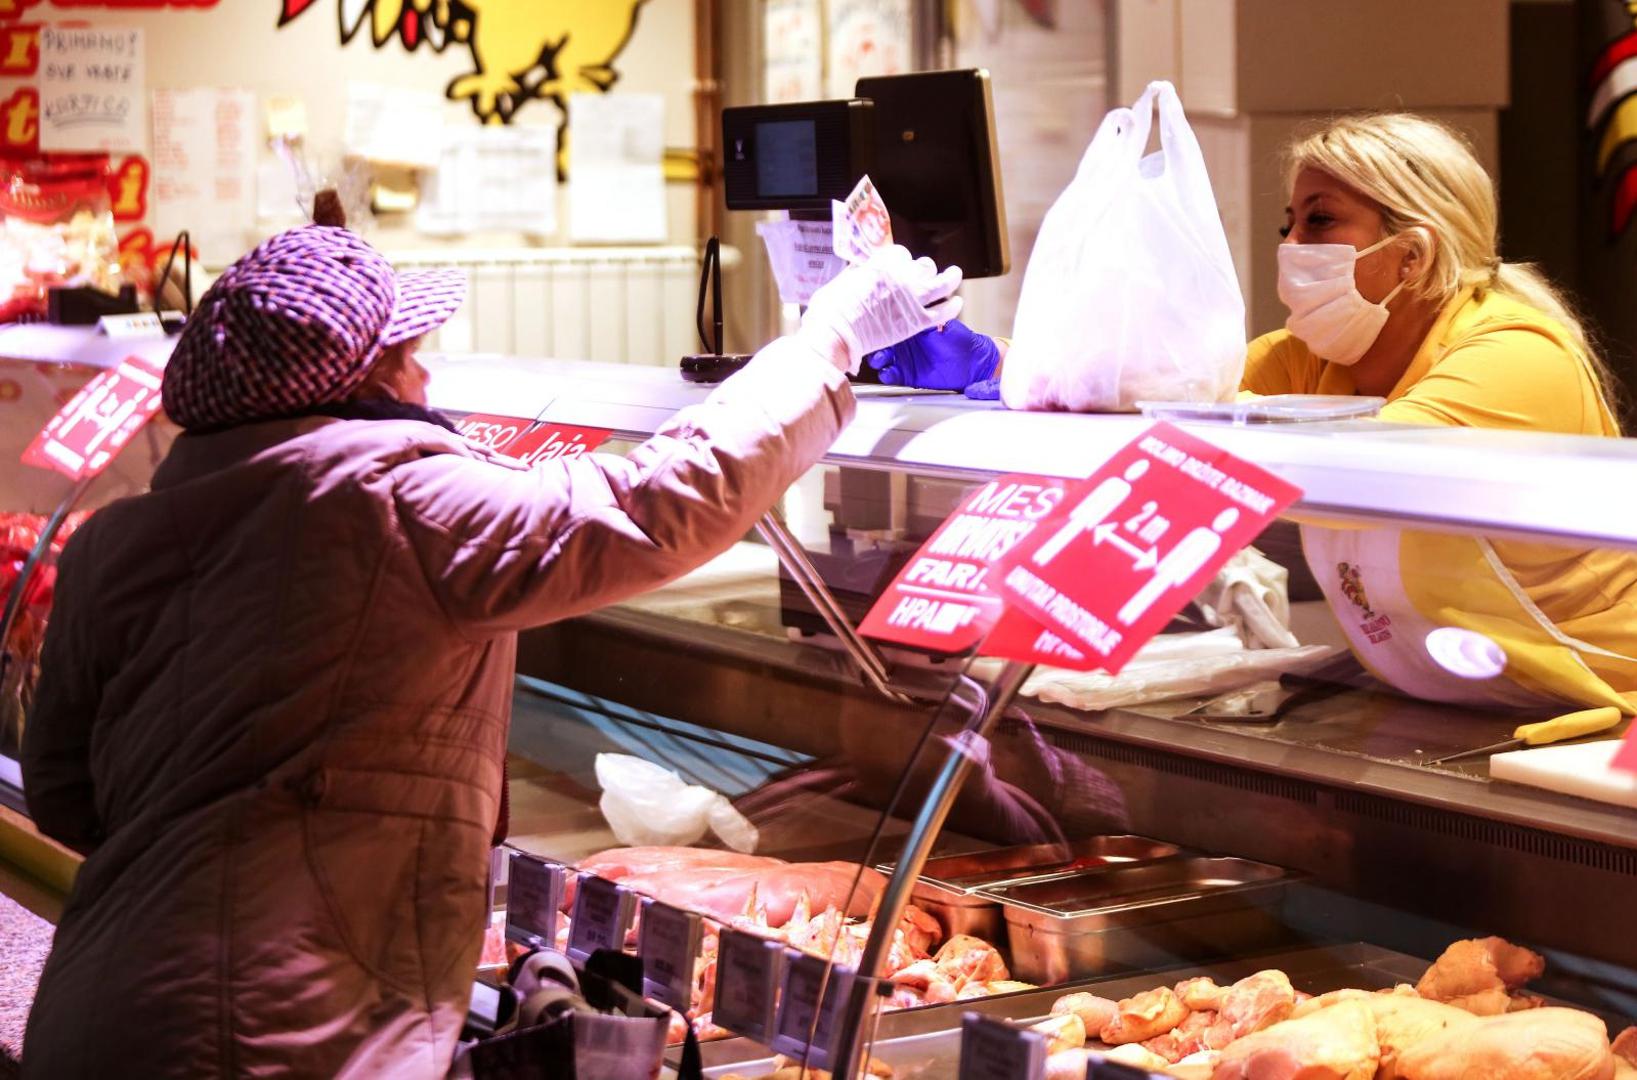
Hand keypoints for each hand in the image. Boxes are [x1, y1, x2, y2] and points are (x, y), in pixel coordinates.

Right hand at [798, 245, 962, 372]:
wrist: (835, 333)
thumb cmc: (830, 310)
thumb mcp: (841, 281)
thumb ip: (857, 275)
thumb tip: (860, 273)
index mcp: (882, 263)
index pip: (901, 253)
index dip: (901, 260)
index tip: (900, 265)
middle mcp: (901, 276)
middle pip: (923, 265)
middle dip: (923, 269)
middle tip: (923, 273)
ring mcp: (911, 298)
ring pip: (942, 283)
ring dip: (951, 278)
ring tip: (955, 275)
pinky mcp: (916, 322)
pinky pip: (943, 312)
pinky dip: (952, 307)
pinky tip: (956, 303)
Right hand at [865, 320, 1000, 391]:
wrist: (973, 362)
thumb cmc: (961, 340)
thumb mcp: (944, 325)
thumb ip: (928, 321)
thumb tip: (916, 310)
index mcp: (911, 325)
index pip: (891, 323)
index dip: (882, 325)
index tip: (877, 326)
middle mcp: (905, 341)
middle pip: (881, 341)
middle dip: (876, 343)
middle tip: (877, 345)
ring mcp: (904, 358)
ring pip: (882, 358)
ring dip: (878, 359)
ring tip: (882, 360)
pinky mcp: (907, 375)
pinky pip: (891, 374)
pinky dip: (887, 374)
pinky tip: (889, 372)